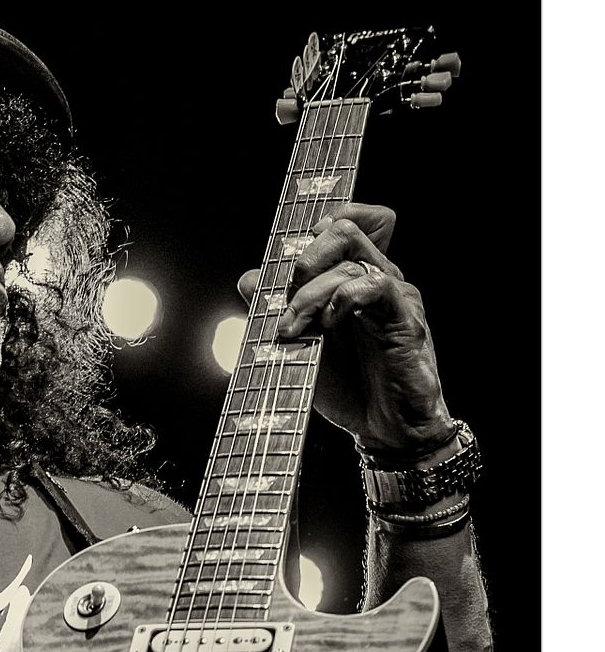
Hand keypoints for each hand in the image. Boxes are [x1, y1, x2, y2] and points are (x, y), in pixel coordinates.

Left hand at [238, 201, 452, 457]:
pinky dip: (343, 299)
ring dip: (309, 293)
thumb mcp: (301, 347)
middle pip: (344, 229)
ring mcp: (393, 296)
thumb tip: (247, 280)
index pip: (346, 221)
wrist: (383, 430)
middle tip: (284, 300)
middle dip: (303, 259)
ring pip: (351, 259)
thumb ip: (277, 311)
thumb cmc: (349, 387)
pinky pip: (376, 287)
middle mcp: (376, 278)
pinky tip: (328, 325)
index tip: (286, 260)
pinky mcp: (405, 318)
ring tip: (292, 329)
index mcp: (354, 278)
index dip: (315, 225)